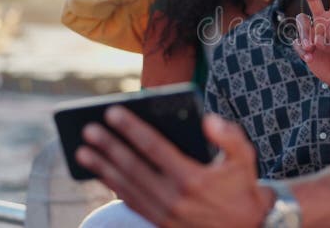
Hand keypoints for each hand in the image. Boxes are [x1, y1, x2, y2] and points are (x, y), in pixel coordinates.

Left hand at [76, 108, 269, 227]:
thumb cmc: (244, 188)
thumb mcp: (246, 158)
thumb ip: (229, 136)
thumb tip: (208, 119)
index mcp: (192, 178)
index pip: (154, 147)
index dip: (131, 128)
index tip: (112, 112)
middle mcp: (174, 198)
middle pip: (132, 167)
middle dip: (108, 146)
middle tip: (88, 129)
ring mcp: (164, 214)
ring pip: (125, 188)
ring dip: (102, 168)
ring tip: (83, 152)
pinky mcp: (160, 224)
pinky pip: (131, 203)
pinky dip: (113, 188)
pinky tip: (102, 174)